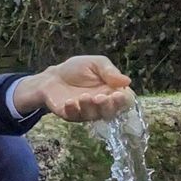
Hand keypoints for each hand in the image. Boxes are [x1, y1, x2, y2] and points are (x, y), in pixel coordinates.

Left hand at [14, 55, 134, 121]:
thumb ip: (110, 71)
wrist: (53, 76)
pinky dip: (73, 110)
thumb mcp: (95, 63)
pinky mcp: (71, 115)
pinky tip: (70, 102)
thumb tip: (127, 81)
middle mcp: (102, 105)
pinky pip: (74, 117)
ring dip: (89, 107)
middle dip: (107, 106)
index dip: (123, 100)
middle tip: (100, 97)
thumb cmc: (77, 69)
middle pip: (111, 112)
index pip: (125, 101)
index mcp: (112, 92)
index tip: (117, 94)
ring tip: (84, 96)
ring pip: (93, 116)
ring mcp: (86, 111)